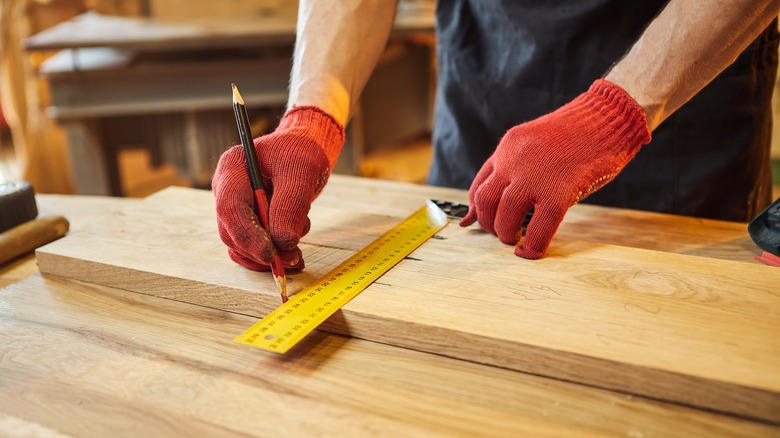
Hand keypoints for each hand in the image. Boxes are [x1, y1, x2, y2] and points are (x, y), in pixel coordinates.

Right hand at [212, 106, 343, 270]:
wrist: (304, 151)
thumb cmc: (301, 152)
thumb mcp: (303, 172)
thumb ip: (292, 204)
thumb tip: (283, 242)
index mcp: (232, 168)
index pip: (230, 208)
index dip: (249, 235)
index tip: (272, 254)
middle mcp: (227, 189)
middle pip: (232, 232)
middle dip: (261, 250)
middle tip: (293, 258)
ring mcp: (234, 207)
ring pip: (242, 244)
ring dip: (271, 254)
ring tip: (298, 251)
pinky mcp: (246, 221)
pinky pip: (252, 248)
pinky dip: (273, 255)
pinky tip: (293, 255)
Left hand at [460, 80, 650, 258]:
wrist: (609, 116)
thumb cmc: (580, 132)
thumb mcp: (537, 142)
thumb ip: (518, 166)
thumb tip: (508, 199)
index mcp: (508, 147)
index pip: (479, 185)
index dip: (477, 210)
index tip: (483, 223)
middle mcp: (513, 160)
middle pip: (485, 202)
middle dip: (489, 224)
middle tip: (503, 233)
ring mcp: (534, 176)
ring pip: (504, 216)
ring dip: (506, 235)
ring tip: (516, 240)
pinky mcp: (558, 192)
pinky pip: (539, 228)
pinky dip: (533, 246)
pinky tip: (532, 252)